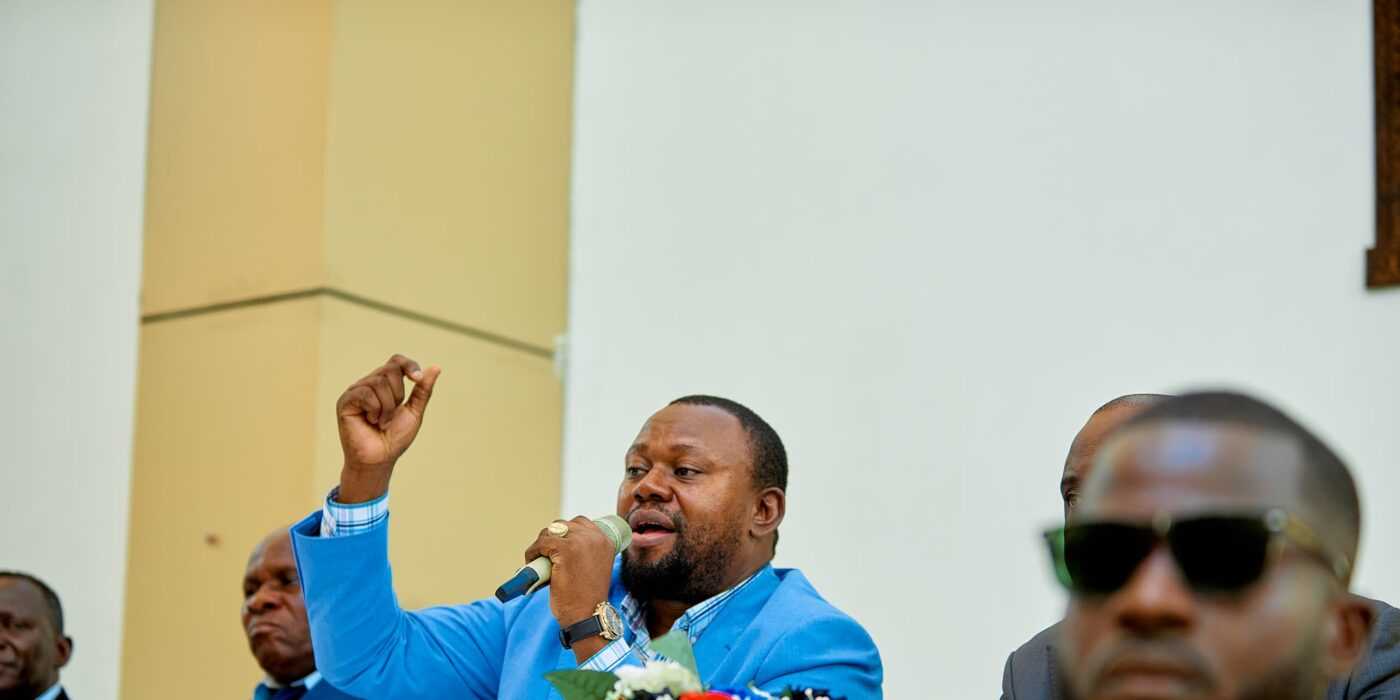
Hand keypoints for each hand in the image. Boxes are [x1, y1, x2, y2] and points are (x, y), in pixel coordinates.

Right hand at [335, 354, 440, 502]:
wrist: (379, 460)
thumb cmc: (395, 438)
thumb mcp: (414, 412)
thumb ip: (423, 390)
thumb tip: (436, 367)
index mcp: (385, 384)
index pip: (396, 361)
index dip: (409, 365)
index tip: (418, 379)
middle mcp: (369, 384)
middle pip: (390, 369)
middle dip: (398, 394)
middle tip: (393, 414)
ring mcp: (356, 391)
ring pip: (379, 382)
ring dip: (387, 407)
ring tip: (382, 423)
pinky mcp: (345, 401)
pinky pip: (365, 394)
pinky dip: (375, 410)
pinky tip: (371, 422)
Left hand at [523, 516, 618, 661]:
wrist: (588, 615)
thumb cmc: (587, 598)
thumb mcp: (593, 567)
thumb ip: (584, 553)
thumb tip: (556, 543)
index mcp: (605, 541)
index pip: (580, 523)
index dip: (565, 533)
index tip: (557, 547)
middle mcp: (595, 537)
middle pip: (563, 524)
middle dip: (551, 538)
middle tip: (545, 555)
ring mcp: (580, 542)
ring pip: (551, 531)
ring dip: (541, 544)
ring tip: (538, 560)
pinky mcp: (565, 549)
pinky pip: (542, 542)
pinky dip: (533, 551)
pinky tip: (531, 561)